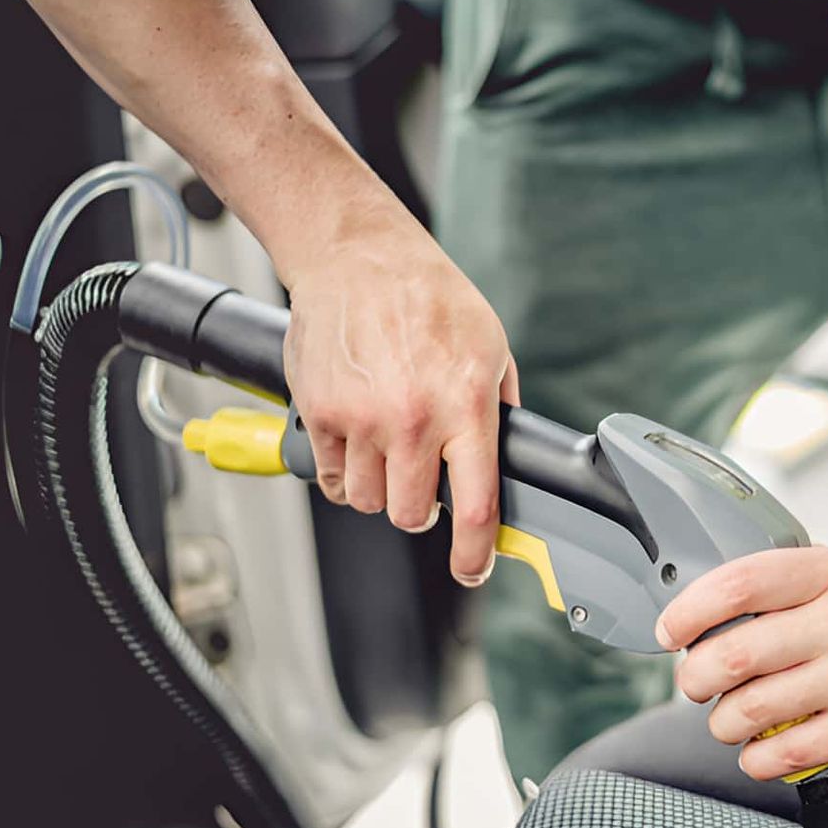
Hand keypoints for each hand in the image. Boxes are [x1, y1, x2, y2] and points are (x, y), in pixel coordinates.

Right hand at [282, 211, 518, 587]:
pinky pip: (332, 478)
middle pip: (412, 516)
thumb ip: (498, 410)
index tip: (472, 569)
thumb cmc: (430, 297)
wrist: (359, 258)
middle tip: (423, 484)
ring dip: (381, 489)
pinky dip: (345, 471)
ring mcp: (362, 419)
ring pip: (369, 502)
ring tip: (388, 449)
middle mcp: (414, 419)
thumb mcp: (491, 349)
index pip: (475, 506)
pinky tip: (357, 440)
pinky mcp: (320, 413)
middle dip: (421, 511)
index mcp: (466, 406)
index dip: (475, 554)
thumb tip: (506, 465)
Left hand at [658, 548, 827, 780]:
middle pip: (738, 651)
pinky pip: (789, 750)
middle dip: (696, 676)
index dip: (690, 611)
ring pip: (754, 707)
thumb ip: (782, 588)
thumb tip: (695, 613)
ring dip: (724, 723)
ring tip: (728, 721)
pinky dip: (758, 758)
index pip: (742, 583)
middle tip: (694, 684)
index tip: (671, 632)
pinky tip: (759, 752)